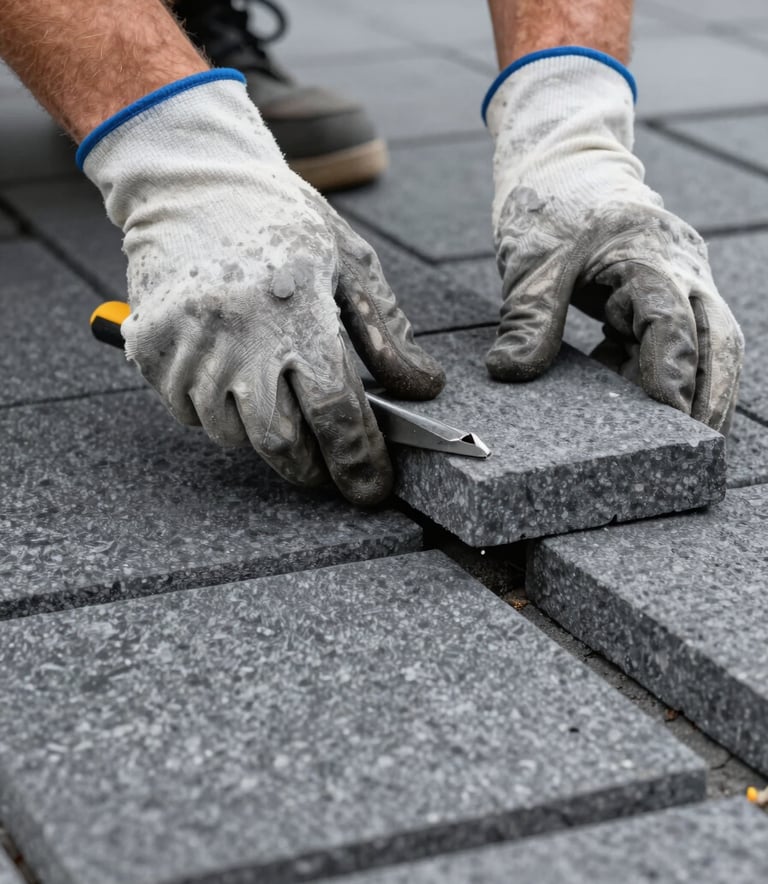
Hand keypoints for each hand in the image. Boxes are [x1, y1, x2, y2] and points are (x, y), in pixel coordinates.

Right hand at [80, 73, 444, 503]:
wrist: (194, 178)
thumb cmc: (283, 221)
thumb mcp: (349, 262)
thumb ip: (385, 332)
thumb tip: (423, 388)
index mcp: (297, 311)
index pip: (336, 411)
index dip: (359, 460)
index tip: (373, 487)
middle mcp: (239, 334)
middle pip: (281, 442)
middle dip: (312, 467)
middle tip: (328, 464)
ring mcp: (189, 345)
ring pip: (231, 435)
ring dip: (262, 437)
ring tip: (276, 402)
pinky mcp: (151, 349)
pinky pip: (188, 414)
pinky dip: (217, 414)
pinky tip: (231, 380)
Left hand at [484, 52, 743, 431]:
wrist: (567, 172)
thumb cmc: (551, 211)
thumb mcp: (531, 264)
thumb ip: (526, 318)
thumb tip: (510, 372)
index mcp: (646, 252)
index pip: (671, 318)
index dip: (671, 367)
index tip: (668, 412)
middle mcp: (678, 269)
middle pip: (716, 336)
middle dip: (712, 392)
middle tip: (699, 445)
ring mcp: (681, 282)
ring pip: (709, 343)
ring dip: (700, 390)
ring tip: (680, 441)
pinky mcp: (667, 298)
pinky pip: (679, 343)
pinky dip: (663, 374)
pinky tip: (632, 398)